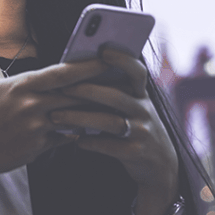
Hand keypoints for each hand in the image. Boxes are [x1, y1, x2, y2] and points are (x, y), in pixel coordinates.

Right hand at [0, 57, 109, 181]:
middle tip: (121, 81)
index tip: (106, 58)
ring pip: (73, 116)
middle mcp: (30, 104)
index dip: (86, 65)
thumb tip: (52, 77)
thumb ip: (26, 83)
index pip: (61, 72)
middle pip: (73, 93)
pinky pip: (64, 136)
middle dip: (99, 87)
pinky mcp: (38, 146)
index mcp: (21, 85)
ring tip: (111, 106)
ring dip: (92, 112)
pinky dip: (75, 132)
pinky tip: (86, 130)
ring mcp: (35, 127)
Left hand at [49, 48, 178, 214]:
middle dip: (87, 91)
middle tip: (62, 89)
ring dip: (80, 118)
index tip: (103, 51)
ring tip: (56, 116)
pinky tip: (75, 140)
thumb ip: (112, 90)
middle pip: (116, 96)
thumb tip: (74, 71)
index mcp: (140, 94)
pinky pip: (110, 146)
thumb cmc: (133, 125)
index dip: (123, 59)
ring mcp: (142, 131)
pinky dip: (91, 142)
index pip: (136, 71)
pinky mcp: (136, 153)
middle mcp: (144, 110)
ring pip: (110, 122)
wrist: (159, 163)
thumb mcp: (131, 105)